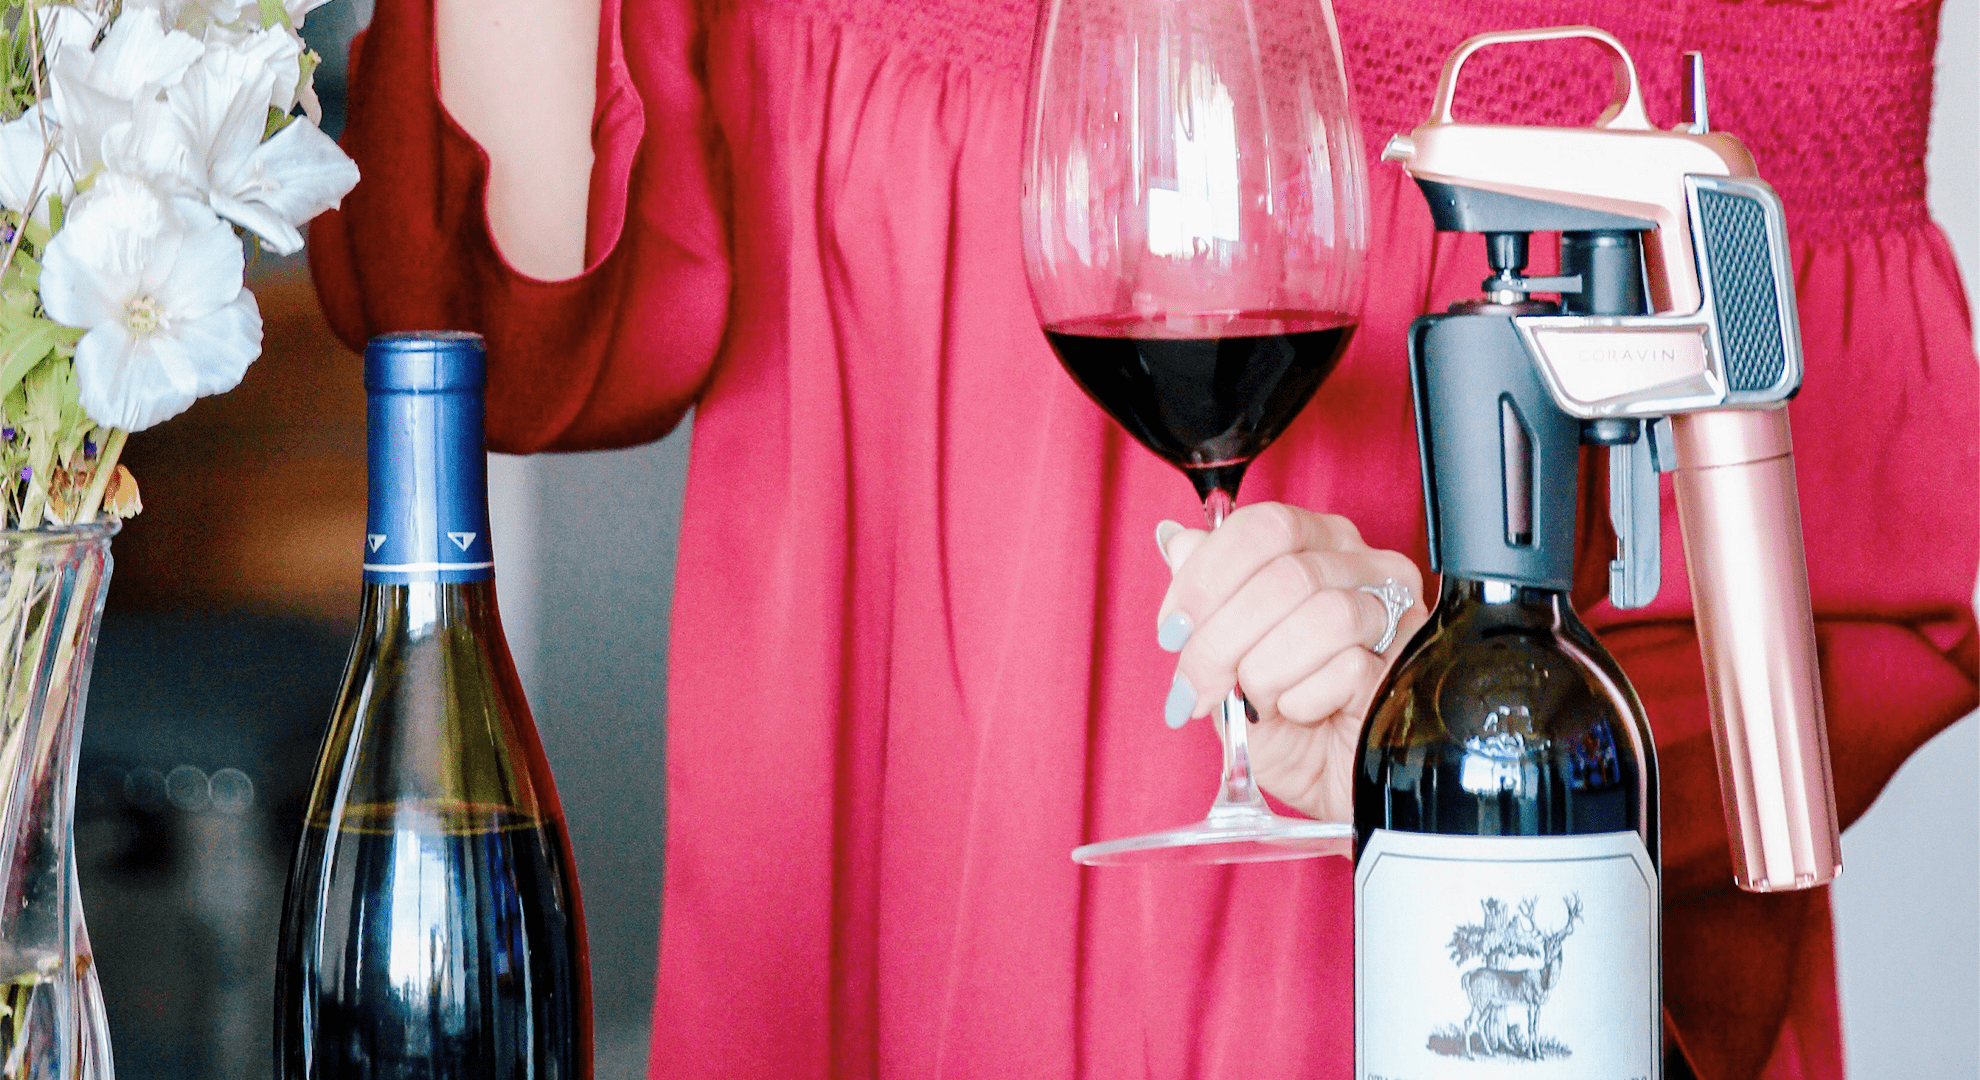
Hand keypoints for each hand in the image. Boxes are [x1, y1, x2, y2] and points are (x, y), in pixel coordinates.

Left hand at [1155, 503, 1428, 821]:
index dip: (1207, 576)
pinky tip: (1306, 714)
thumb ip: (1208, 598)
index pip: (1265, 526)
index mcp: (1319, 546)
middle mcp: (1365, 567)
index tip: (1173, 630)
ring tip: (1261, 703)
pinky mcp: (1410, 663)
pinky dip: (1303, 700)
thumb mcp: (1229, 661)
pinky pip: (1346, 667)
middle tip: (1197, 687)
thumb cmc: (1290, 723)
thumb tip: (1177, 542)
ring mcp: (1395, 613)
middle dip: (1220, 639)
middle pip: (1285, 573)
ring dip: (1266, 672)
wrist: (1336, 787)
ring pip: (1320, 615)